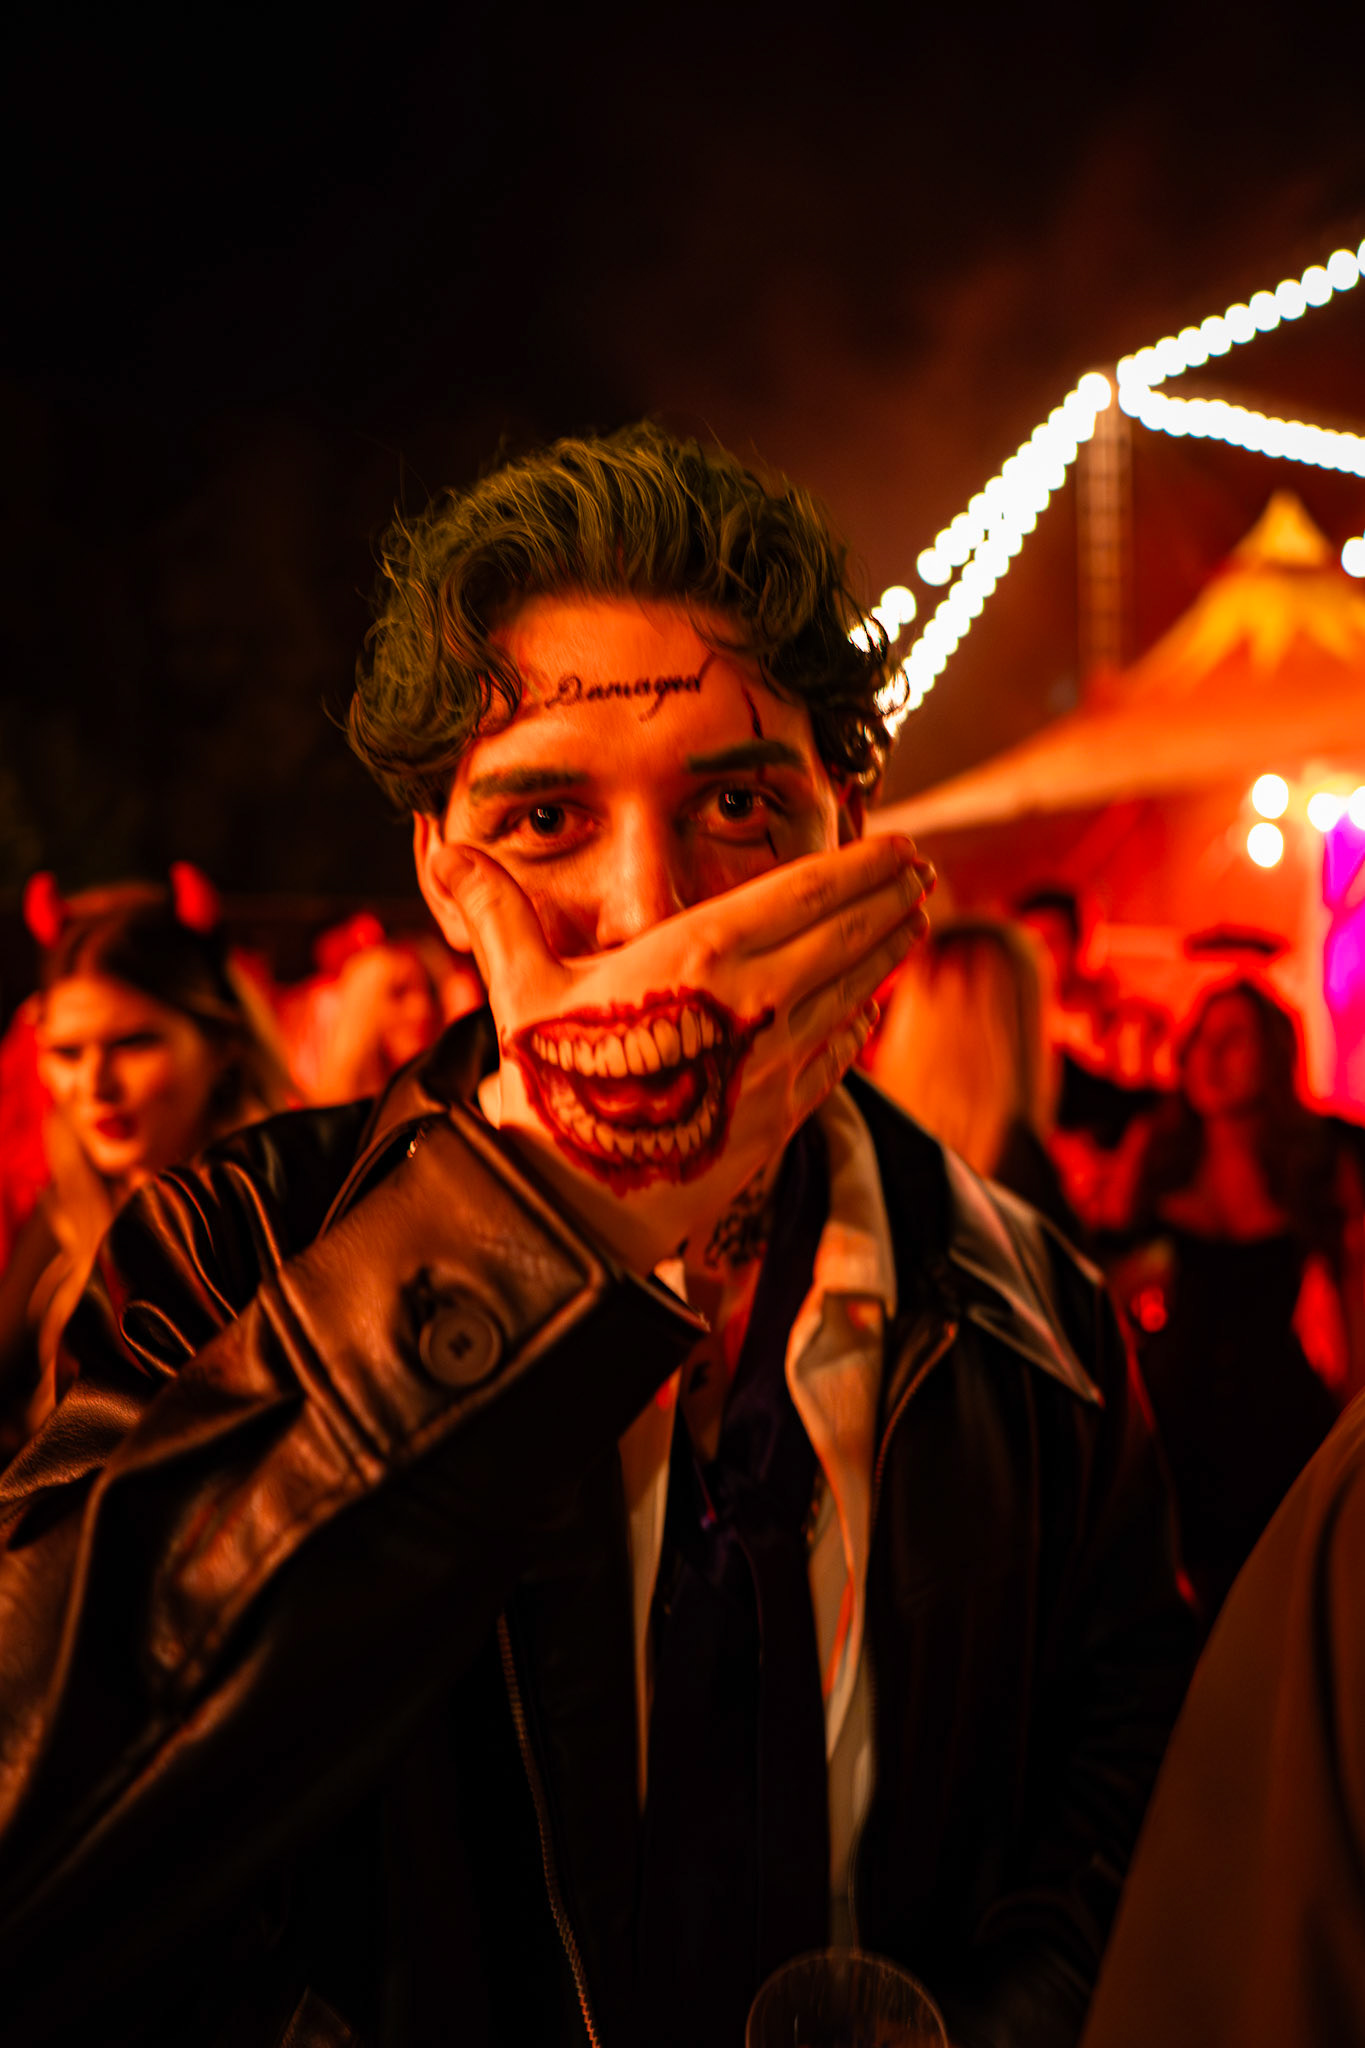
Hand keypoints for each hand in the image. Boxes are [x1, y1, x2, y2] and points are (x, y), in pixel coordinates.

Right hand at [444, 835, 931, 1270]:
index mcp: (700, 953)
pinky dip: (859, 1025)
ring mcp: (777, 1059)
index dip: (859, 864)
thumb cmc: (547, 1087)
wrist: (573, 1200)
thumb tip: (444, 849)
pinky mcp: (781, 1114)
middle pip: (846, 934)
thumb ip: (497, 913)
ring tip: (911, 923)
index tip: (897, 842)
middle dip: (888, 898)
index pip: (803, 891)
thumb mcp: (518, 990)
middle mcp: (756, 1000)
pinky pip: (837, 1056)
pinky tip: (869, 1011)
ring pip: (853, 991)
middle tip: (921, 871)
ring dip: (886, 953)